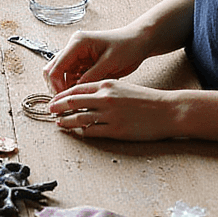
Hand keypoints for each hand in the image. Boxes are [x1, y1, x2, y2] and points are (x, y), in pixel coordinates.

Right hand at [44, 26, 149, 91]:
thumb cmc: (127, 47)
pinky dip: (73, 87)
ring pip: (60, 75)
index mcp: (78, 43)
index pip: (56, 67)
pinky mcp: (82, 63)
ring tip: (77, 100)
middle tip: (66, 103)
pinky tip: (83, 94)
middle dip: (56, 87)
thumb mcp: (110, 63)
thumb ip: (91, 76)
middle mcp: (73, 48)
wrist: (138, 42)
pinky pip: (71, 77)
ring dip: (65, 88)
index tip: (64, 100)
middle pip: (52, 70)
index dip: (56, 86)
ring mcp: (76, 55)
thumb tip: (76, 90)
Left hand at [48, 78, 180, 142]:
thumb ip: (103, 91)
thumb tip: (84, 97)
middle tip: (49, 112)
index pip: (76, 88)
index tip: (53, 101)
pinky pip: (92, 131)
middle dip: (57, 107)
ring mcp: (110, 115)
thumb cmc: (146, 99)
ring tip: (59, 124)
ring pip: (79, 118)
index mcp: (107, 84)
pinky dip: (82, 132)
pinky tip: (78, 132)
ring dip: (66, 122)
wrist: (167, 110)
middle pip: (72, 102)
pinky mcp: (116, 130)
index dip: (61, 95)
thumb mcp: (122, 87)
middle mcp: (106, 98)